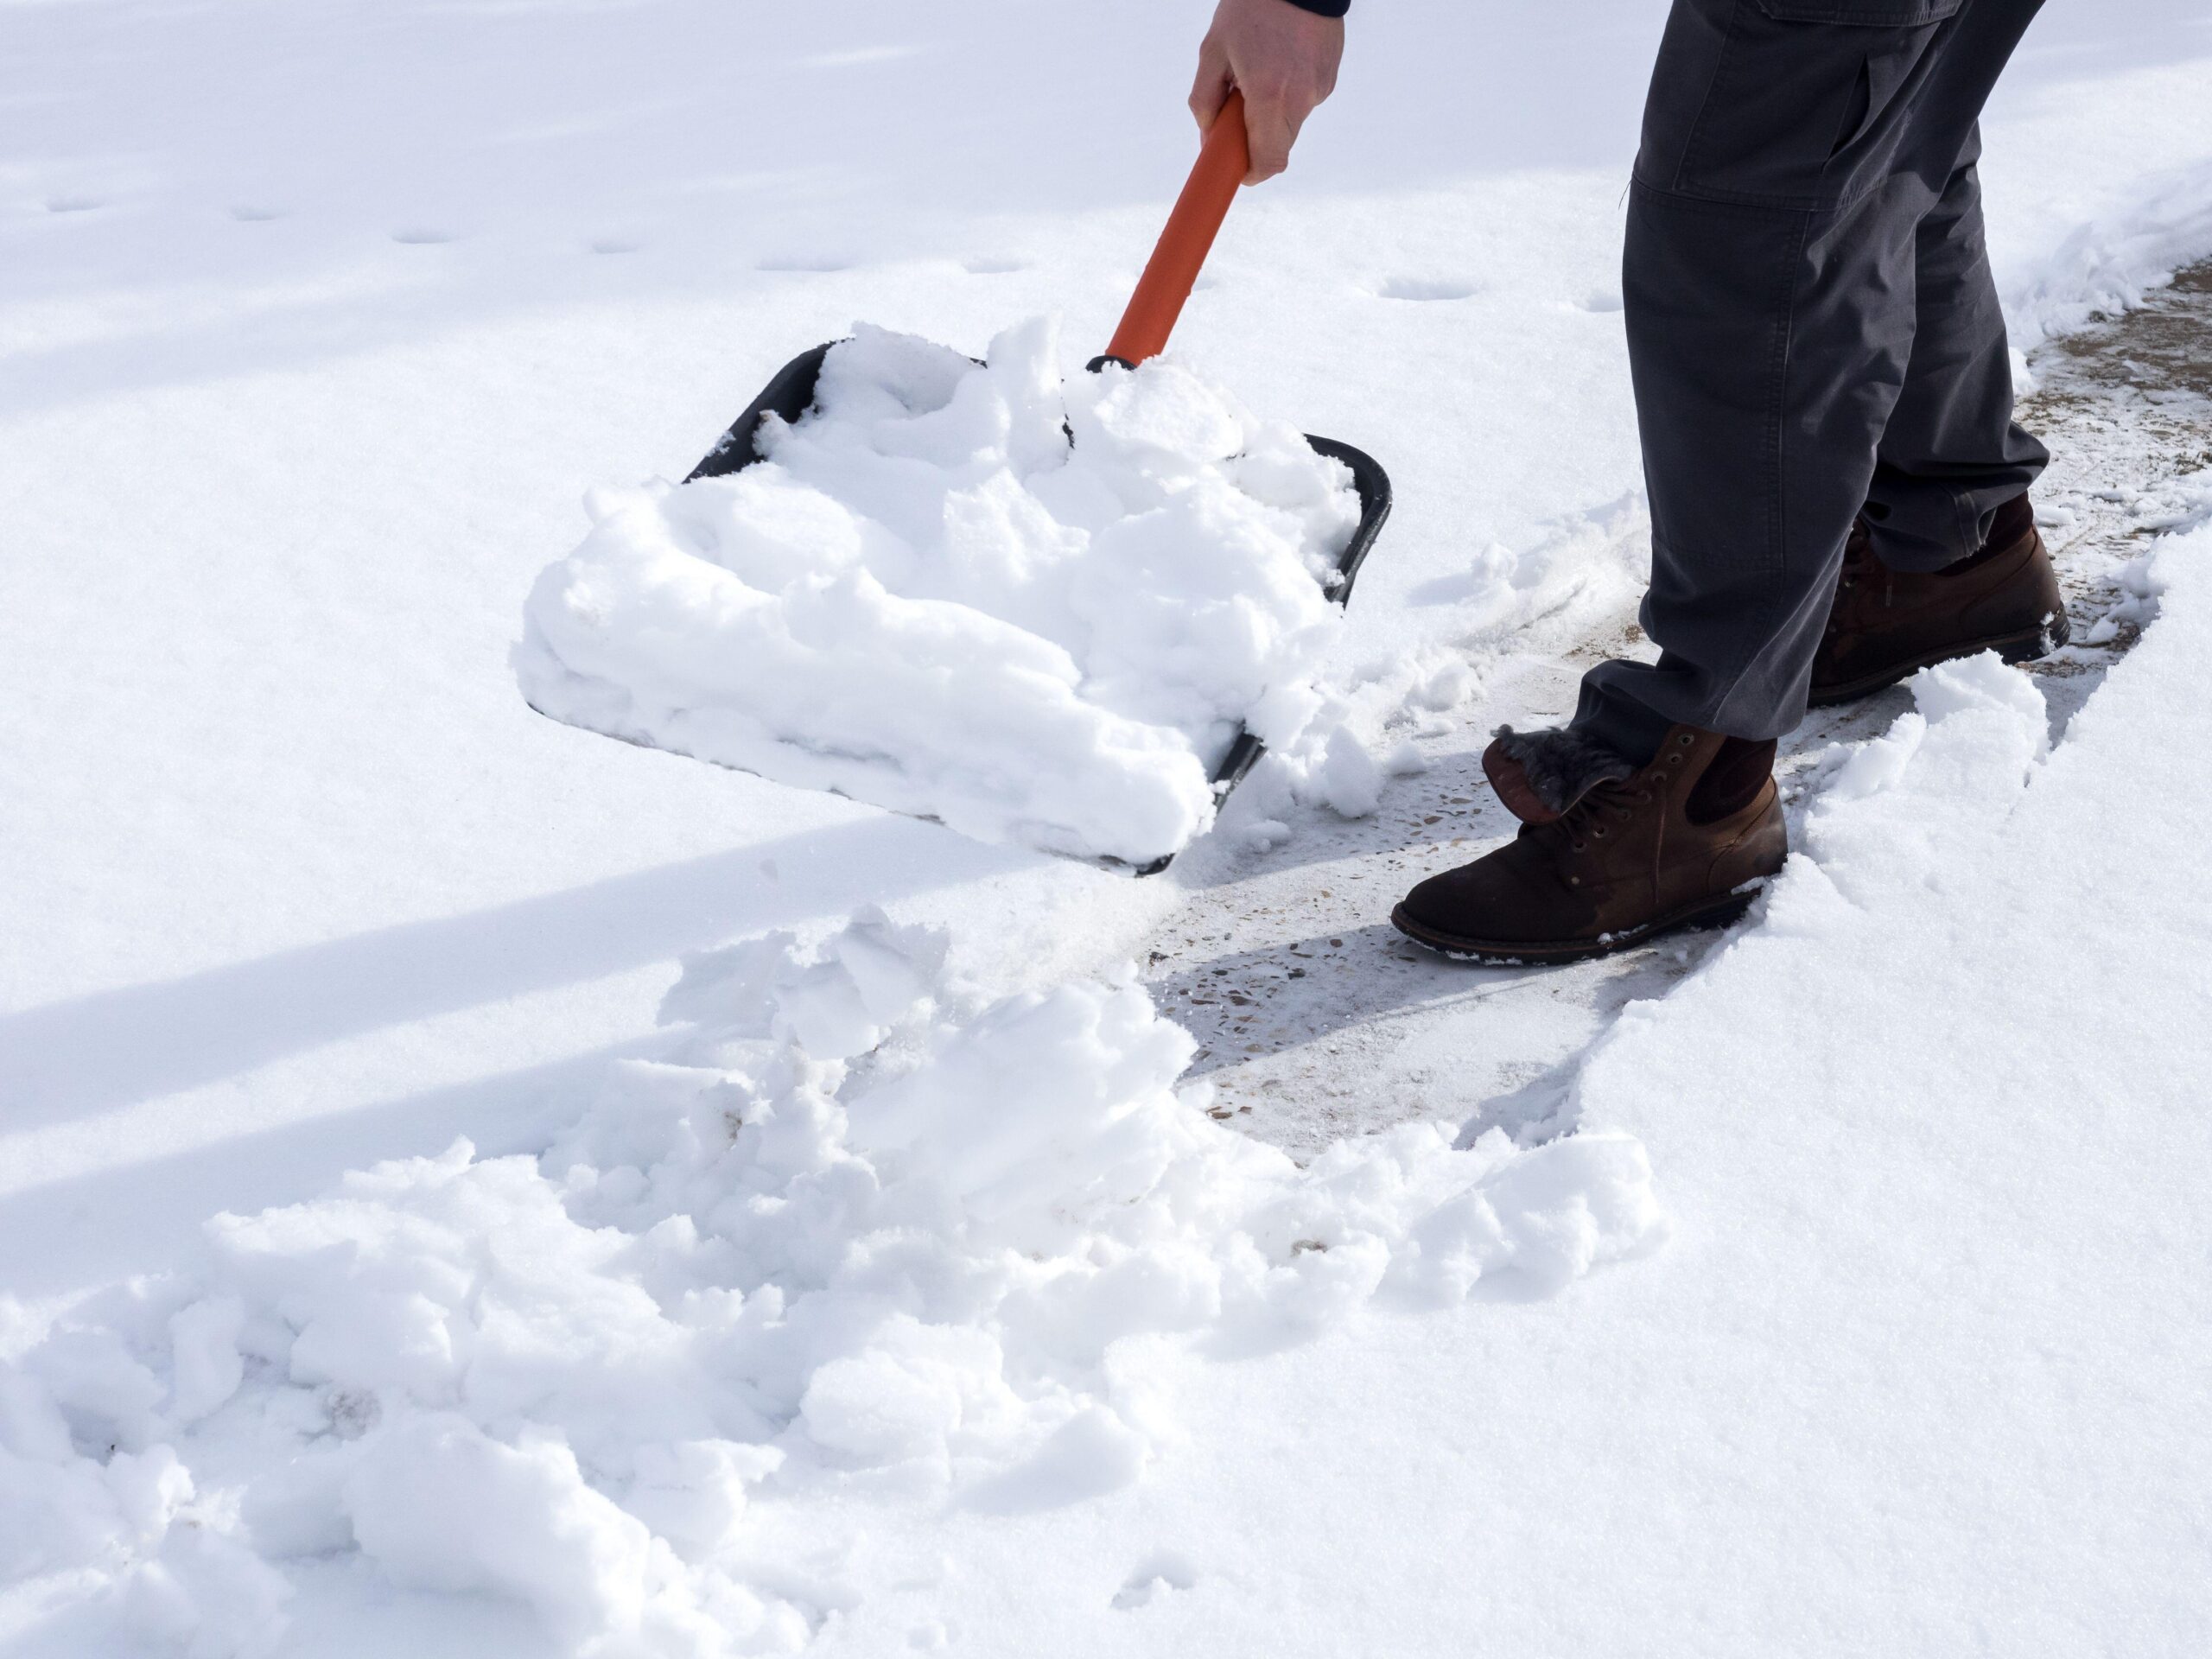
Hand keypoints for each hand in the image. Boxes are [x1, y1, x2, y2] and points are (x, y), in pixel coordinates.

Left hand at [1189, 0, 1344, 183]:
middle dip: (1257, 140)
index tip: (1237, 170)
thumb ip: (1204, 100)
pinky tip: (1280, 61)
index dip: (1251, 174)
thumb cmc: (1251, 8)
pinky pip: (1304, 100)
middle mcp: (1301, 98)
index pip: (1268, 162)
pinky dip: (1288, 93)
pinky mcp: (1329, 77)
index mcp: (1269, 96)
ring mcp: (1319, 88)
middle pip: (1279, 147)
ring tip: (1260, 72)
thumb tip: (1208, 136)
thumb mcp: (1213, 50)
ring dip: (1272, 113)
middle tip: (1238, 113)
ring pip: (1291, 123)